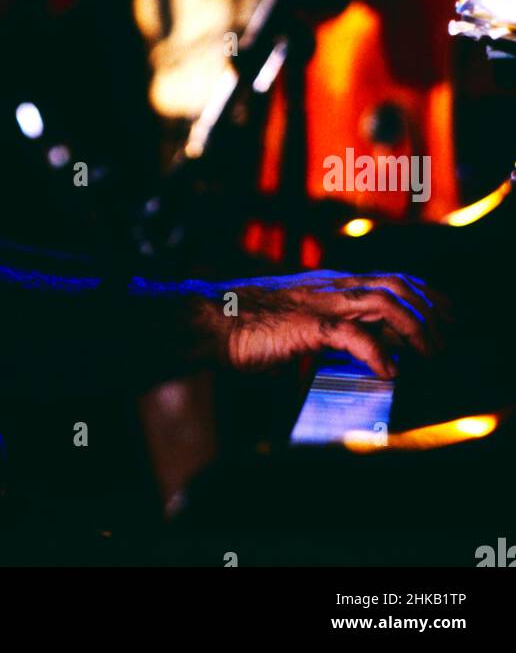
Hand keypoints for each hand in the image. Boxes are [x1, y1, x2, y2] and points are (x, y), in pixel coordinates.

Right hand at [194, 270, 450, 378]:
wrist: (209, 320)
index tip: (444, 318)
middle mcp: (330, 287)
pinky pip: (353, 335)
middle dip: (430, 311)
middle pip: (397, 284)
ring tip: (426, 357)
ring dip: (414, 329)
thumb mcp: (300, 325)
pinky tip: (388, 373)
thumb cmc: (248, 327)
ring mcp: (319, 303)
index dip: (424, 296)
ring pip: (384, 302)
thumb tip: (371, 353)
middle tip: (444, 341)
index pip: (391, 279)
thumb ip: (335, 333)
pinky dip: (378, 354)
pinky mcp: (306, 325)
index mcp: (330, 285)